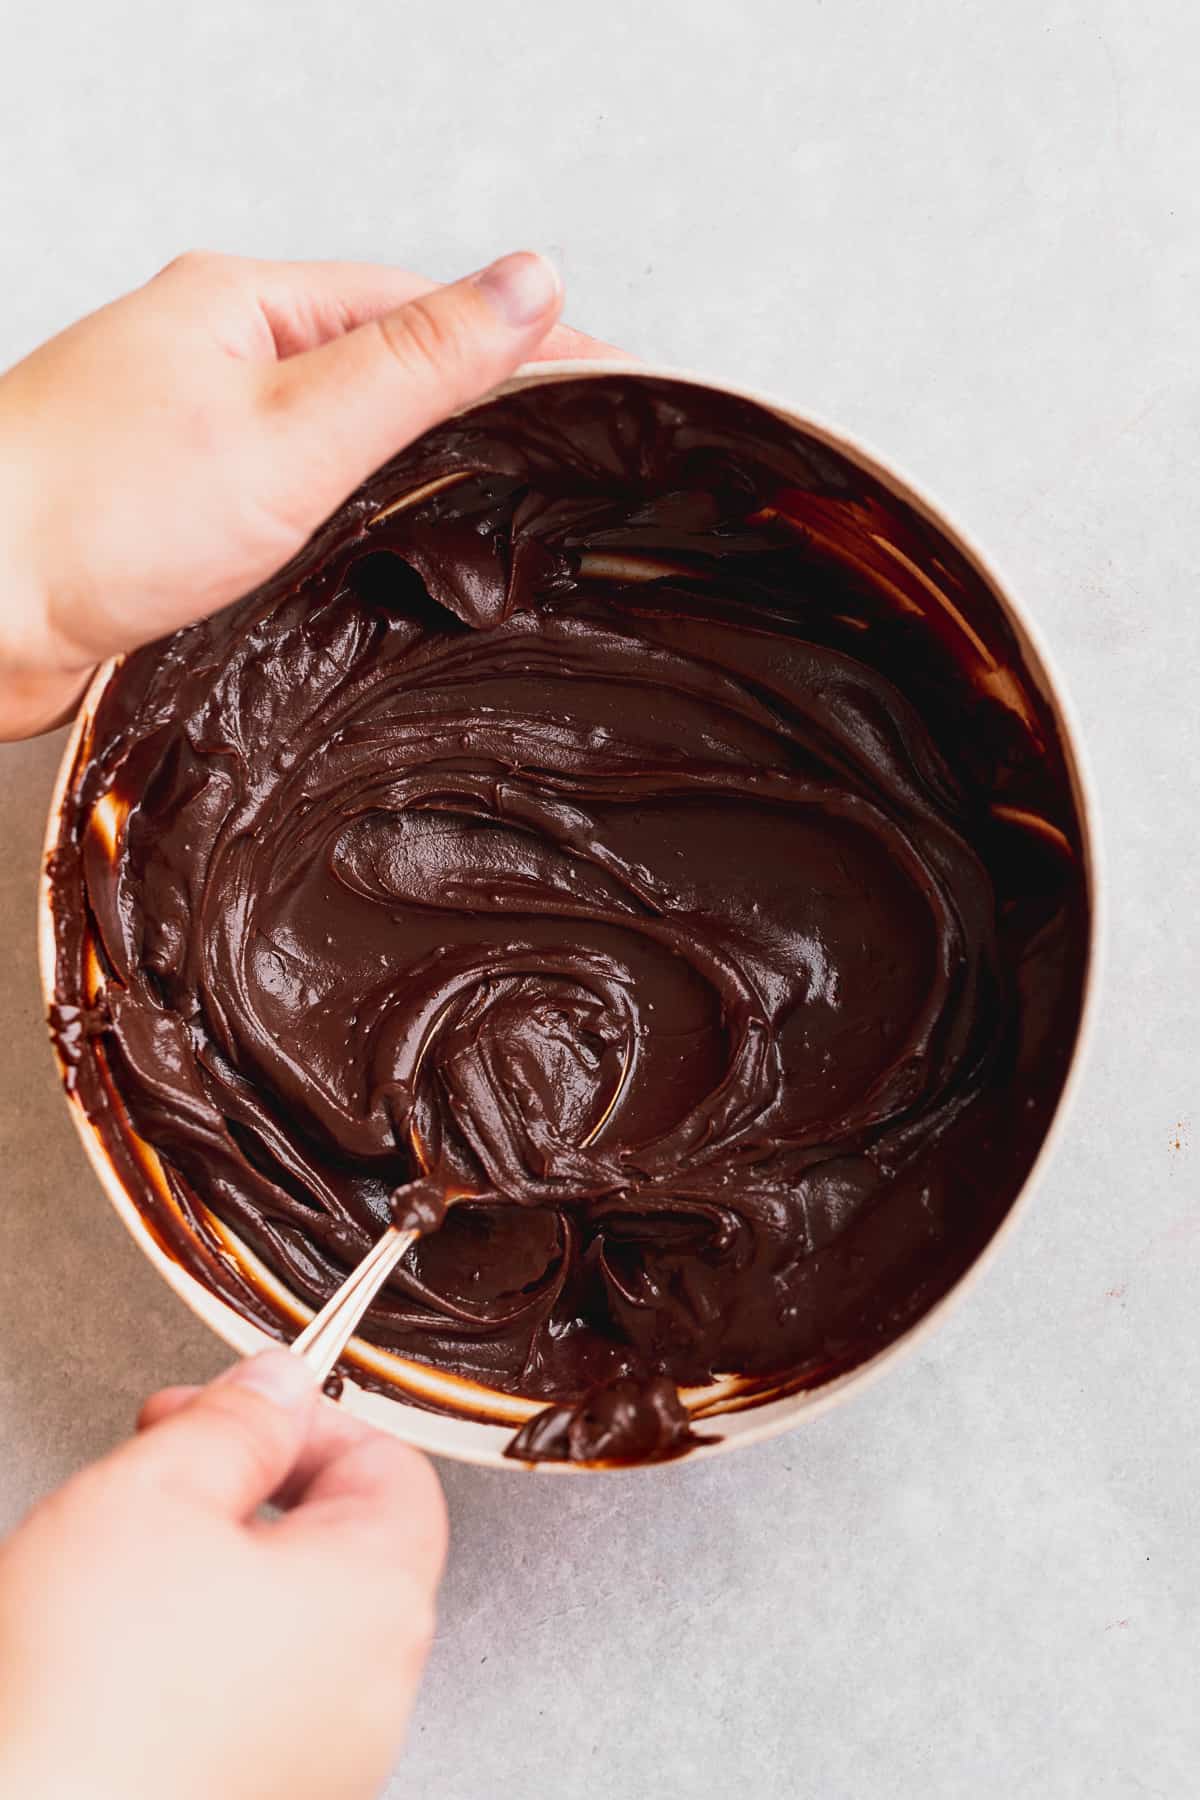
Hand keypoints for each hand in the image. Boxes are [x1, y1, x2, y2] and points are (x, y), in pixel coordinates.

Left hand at [0, 247, 612, 738]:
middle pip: (387, 359)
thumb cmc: (87, 516)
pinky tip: (382, 544)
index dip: (529, 338)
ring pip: (341, 431)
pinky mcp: (179, 508)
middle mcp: (219, 357)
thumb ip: (416, 364)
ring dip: (420, 454)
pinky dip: (357, 507)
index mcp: (247, 307)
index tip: (615, 373)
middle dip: (485, 394)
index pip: (427, 303)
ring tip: (507, 488)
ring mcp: (195, 431)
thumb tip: (526, 283)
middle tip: (578, 436)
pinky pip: (297, 490)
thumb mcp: (290, 430)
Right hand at [0, 1352, 446, 1799]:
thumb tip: (281, 1383)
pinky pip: (260, 1707)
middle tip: (160, 1477)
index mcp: (378, 1603)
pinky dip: (206, 1663)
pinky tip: (124, 1661)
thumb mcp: (153, 1492)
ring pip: (297, 1631)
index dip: (305, 1422)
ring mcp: (324, 1771)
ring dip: (224, 1579)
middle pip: (346, 1549)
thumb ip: (237, 1421)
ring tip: (124, 1576)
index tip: (225, 1411)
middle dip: (254, 1495)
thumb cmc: (81, 1693)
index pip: (393, 1471)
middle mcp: (374, 1699)